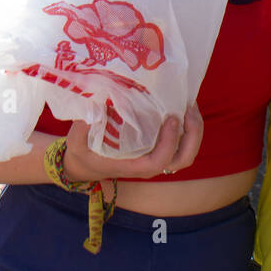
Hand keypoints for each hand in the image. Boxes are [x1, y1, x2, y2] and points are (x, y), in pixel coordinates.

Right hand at [62, 103, 203, 182]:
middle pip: (183, 158)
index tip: (171, 119)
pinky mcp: (159, 147)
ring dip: (194, 129)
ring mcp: (157, 156)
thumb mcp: (76, 142)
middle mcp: (150, 163)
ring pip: (187, 151)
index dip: (169, 142)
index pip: (159, 161)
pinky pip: (182, 141)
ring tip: (190, 104)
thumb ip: (81, 128)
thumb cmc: (83, 152)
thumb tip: (93, 108)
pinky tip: (183, 104)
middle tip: (189, 110)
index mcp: (134, 165)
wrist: (86, 163)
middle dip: (193, 135)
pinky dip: (188, 125)